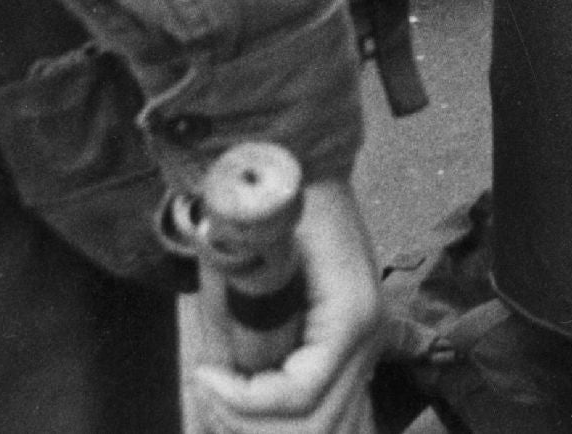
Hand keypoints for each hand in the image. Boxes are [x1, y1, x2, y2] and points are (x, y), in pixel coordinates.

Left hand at [189, 177, 383, 433]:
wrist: (310, 163)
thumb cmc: (288, 196)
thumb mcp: (257, 243)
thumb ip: (232, 306)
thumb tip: (207, 368)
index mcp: (351, 316)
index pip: (300, 394)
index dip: (245, 400)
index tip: (204, 375)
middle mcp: (368, 339)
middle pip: (317, 423)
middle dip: (253, 419)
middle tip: (212, 390)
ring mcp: (367, 346)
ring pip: (329, 424)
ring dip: (270, 422)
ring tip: (229, 395)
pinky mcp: (354, 348)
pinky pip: (330, 407)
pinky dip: (290, 417)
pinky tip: (254, 396)